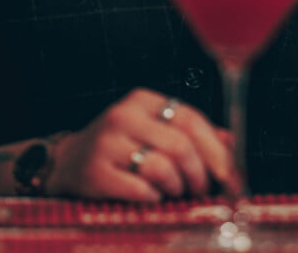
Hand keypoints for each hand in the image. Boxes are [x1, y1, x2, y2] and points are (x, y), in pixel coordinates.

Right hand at [45, 88, 237, 201]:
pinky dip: (153, 197)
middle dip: (199, 174)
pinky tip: (152, 197)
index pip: (191, 118)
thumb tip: (231, 144)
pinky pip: (139, 189)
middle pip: (179, 144)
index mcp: (143, 100)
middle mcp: (124, 115)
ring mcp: (107, 143)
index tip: (230, 174)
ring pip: (161, 167)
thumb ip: (191, 134)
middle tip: (202, 190)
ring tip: (174, 191)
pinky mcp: (95, 172)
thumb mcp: (152, 130)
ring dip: (176, 187)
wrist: (66, 162)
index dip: (215, 149)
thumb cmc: (119, 147)